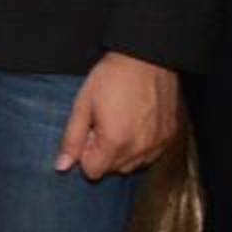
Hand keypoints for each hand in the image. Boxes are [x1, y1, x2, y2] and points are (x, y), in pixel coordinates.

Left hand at [55, 55, 175, 178]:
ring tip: (120, 122)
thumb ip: (72, 139)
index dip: (85, 153)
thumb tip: (61, 167)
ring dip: (122, 152)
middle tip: (104, 123)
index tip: (89, 132)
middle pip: (112, 170)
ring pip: (132, 165)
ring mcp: (158, 145)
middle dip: (103, 153)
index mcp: (115, 143)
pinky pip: (150, 154)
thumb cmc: (111, 78)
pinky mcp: (170, 137)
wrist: (148, 59)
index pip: (93, 172)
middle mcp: (139, 150)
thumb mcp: (83, 105)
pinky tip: (135, 124)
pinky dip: (140, 147)